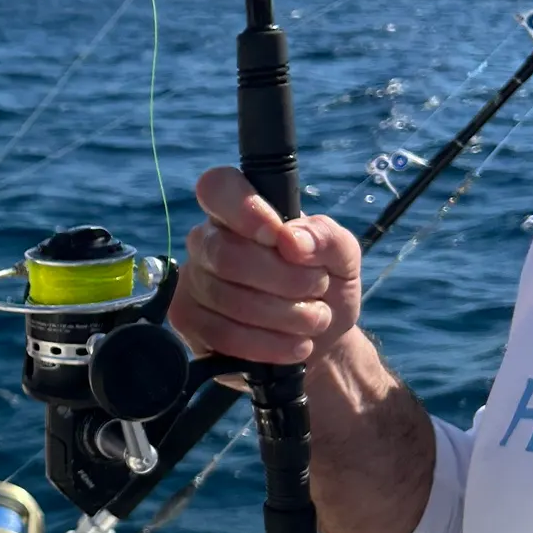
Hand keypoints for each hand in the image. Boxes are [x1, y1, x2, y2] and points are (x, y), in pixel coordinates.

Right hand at [170, 167, 361, 370]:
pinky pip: (221, 334)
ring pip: (226, 298)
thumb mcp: (343, 257)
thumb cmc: (324, 287)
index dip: (244, 208)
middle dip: (283, 278)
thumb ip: (326, 237)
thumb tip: (291, 240)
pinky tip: (293, 345)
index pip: (218, 187)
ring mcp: (192, 282)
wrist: (319, 342)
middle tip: (316, 288)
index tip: (278, 236)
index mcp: (239, 212)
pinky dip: (266, 343)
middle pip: (226, 254)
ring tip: (314, 320)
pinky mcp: (188, 322)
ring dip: (284, 314)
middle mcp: (207, 242)